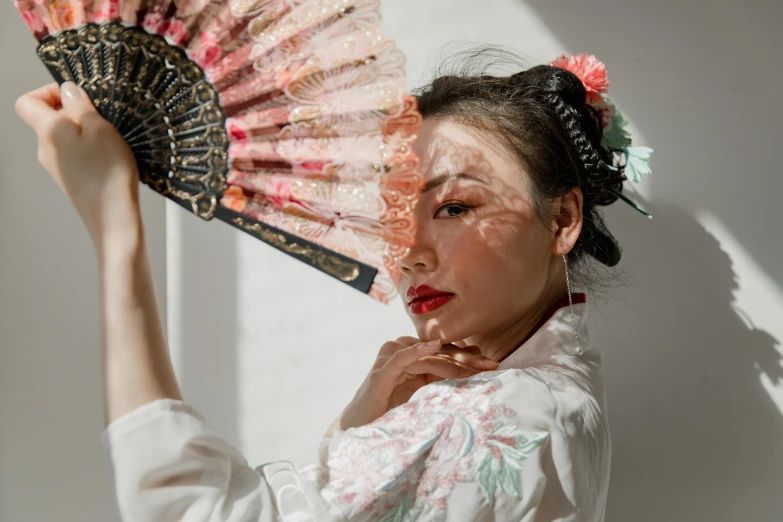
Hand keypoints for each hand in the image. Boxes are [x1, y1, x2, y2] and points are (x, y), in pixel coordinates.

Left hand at [15, 82, 140, 247]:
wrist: (113, 217)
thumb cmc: (107, 174)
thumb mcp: (100, 127)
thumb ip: (80, 105)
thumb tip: (69, 91)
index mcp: (48, 131)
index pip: (27, 102)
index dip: (48, 92)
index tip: (73, 97)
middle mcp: (45, 149)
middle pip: (49, 120)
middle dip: (74, 114)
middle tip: (100, 120)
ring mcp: (57, 167)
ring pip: (65, 138)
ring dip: (86, 134)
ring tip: (109, 142)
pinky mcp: (70, 180)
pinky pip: (75, 156)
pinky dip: (90, 151)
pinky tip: (110, 160)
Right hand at [328, 337, 499, 435]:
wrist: (361, 429)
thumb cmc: (392, 412)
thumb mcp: (423, 395)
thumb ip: (442, 380)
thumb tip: (475, 370)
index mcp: (412, 355)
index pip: (445, 351)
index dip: (469, 357)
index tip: (494, 365)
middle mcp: (401, 350)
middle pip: (440, 352)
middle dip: (467, 360)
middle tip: (492, 366)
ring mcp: (390, 359)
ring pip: (427, 356)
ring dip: (452, 362)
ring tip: (474, 367)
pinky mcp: (381, 371)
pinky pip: (402, 357)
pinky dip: (417, 351)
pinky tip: (433, 346)